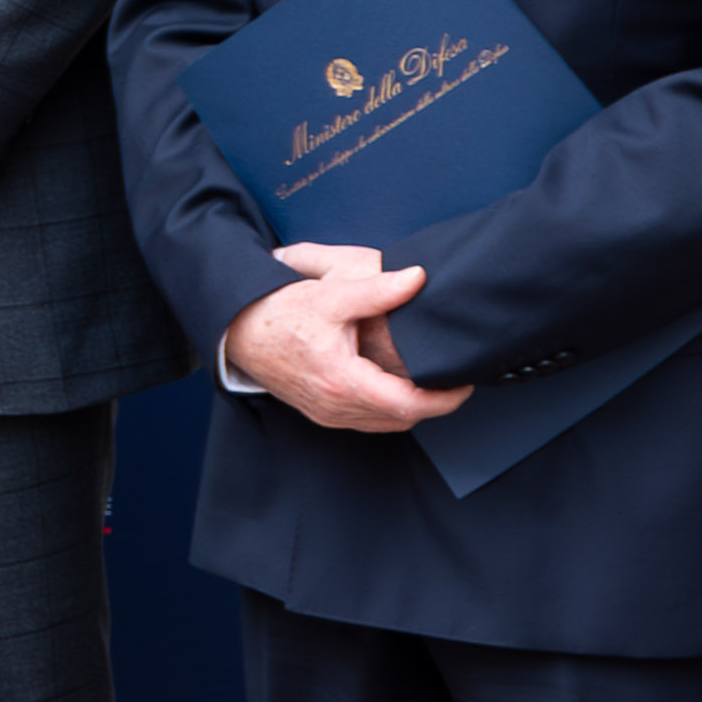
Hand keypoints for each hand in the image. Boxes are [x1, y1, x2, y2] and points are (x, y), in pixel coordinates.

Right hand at [224, 249, 472, 434]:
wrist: (236, 330)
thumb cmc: (278, 314)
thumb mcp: (330, 296)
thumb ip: (378, 290)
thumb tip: (417, 278)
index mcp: (343, 381)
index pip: (409, 405)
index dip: (444, 398)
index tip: (464, 383)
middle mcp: (336, 406)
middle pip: (402, 419)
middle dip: (433, 403)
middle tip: (454, 380)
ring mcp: (327, 414)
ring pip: (385, 424)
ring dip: (410, 408)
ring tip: (430, 384)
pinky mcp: (320, 413)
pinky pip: (366, 421)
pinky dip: (387, 410)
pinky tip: (394, 389)